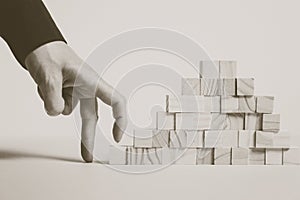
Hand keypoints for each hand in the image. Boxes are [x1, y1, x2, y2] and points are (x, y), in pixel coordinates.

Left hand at [24, 41, 126, 161]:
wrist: (40, 47)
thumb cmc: (50, 53)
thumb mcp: (48, 73)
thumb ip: (52, 94)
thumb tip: (56, 113)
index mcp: (91, 81)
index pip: (115, 100)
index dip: (121, 119)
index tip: (117, 137)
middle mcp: (88, 89)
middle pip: (92, 116)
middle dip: (88, 137)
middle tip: (87, 157)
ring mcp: (77, 93)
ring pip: (71, 112)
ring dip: (58, 106)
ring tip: (46, 87)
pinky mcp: (67, 95)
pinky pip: (60, 107)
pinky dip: (51, 102)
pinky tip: (46, 87)